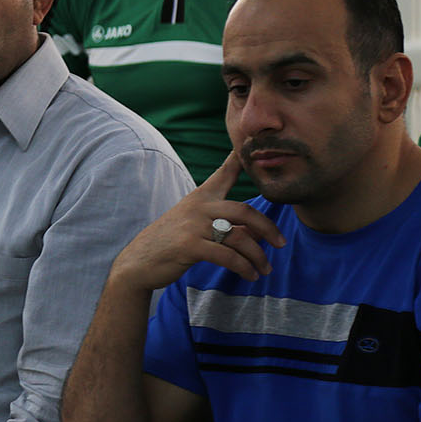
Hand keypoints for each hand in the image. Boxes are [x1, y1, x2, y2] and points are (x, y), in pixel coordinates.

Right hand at [109, 152, 285, 289]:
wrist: (139, 261)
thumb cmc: (170, 242)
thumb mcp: (196, 226)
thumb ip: (226, 225)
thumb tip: (258, 234)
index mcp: (200, 198)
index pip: (224, 174)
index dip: (239, 159)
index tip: (252, 145)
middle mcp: (198, 207)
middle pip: (244, 211)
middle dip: (267, 228)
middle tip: (281, 243)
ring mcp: (193, 226)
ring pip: (239, 238)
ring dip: (257, 257)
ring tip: (264, 270)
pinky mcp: (190, 246)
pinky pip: (228, 257)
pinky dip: (243, 268)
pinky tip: (250, 275)